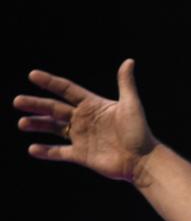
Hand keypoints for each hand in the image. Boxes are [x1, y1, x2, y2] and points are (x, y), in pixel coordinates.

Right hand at [13, 59, 156, 181]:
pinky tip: (32, 148)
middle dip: (36, 104)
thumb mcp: (131, 105)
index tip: (33, 75)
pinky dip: (46, 151)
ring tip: (22, 123)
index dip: (51, 82)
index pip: (68, 90)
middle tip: (17, 101)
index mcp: (94, 105)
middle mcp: (85, 119)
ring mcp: (82, 137)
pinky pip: (59, 152)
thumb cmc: (139, 131)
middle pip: (55, 109)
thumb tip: (129, 61)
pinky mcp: (81, 155)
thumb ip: (125, 83)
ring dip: (37, 125)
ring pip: (54, 128)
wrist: (142, 159)